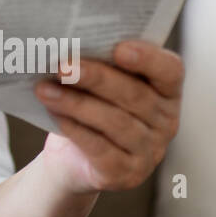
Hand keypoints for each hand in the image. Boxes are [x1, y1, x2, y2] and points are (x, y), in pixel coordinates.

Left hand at [33, 40, 183, 195]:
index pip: (170, 71)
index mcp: (166, 92)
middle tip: (63, 66)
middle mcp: (165, 122)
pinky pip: (100, 148)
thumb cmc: (90, 106)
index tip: (118, 48)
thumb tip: (68, 42)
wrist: (72, 158)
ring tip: (45, 88)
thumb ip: (98, 62)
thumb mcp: (99, 83)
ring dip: (76, 103)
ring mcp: (148, 152)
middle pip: (135, 96)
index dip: (148, 59)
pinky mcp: (125, 174)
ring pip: (115, 122)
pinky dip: (75, 128)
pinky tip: (54, 113)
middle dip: (96, 78)